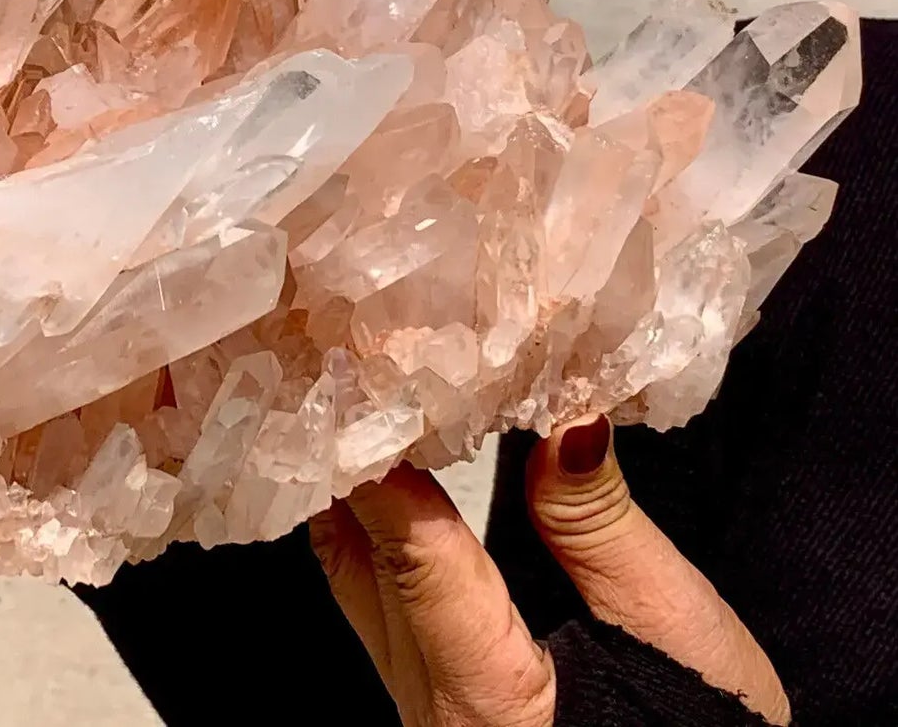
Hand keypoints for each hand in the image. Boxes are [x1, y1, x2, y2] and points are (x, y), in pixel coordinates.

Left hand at [310, 417, 789, 726]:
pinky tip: (386, 464)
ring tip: (365, 394)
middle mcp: (425, 701)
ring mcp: (420, 699)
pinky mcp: (432, 688)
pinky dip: (374, 520)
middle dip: (352, 458)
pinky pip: (372, 592)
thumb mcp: (669, 623)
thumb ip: (599, 522)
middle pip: (357, 559)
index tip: (365, 374)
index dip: (379, 457)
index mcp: (479, 694)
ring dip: (355, 486)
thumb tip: (564, 418)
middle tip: (360, 363)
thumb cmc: (701, 723)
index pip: (404, 550)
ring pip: (353, 574)